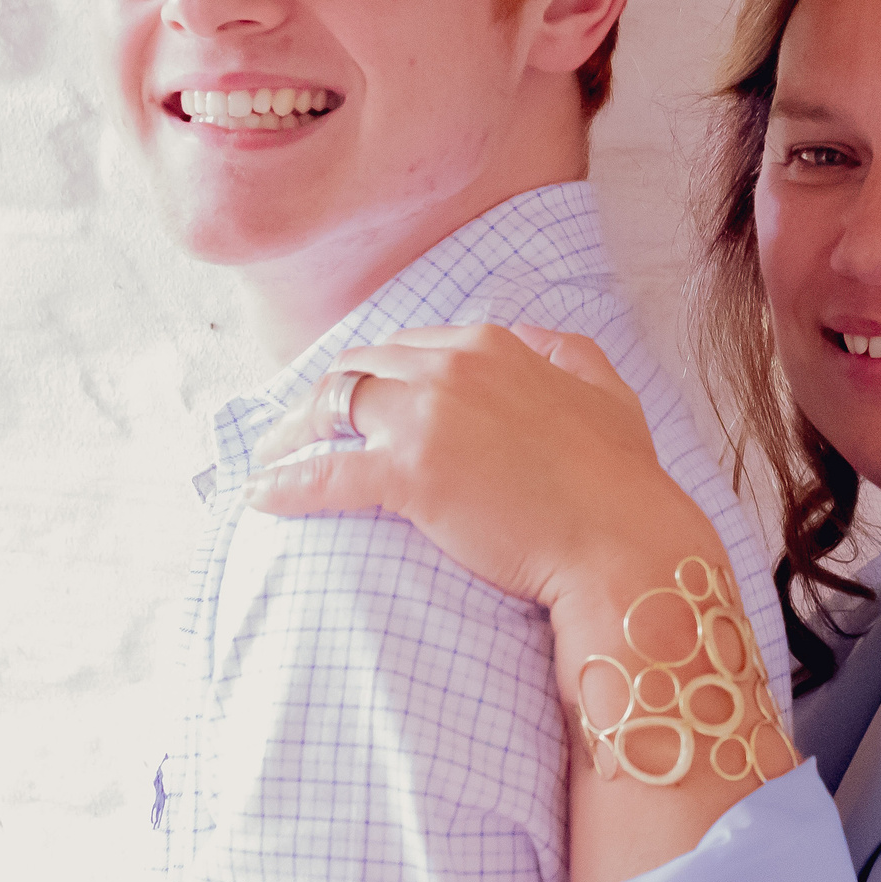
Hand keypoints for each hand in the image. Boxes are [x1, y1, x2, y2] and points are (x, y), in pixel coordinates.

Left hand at [243, 324, 715, 611]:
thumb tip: (539, 340)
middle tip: (303, 433)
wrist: (620, 541)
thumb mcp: (608, 393)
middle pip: (357, 370)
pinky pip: (323, 473)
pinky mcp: (408, 474)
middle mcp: (451, 367)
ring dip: (292, 434)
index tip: (356, 405)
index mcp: (490, 344)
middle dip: (324, 399)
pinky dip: (284, 483)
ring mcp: (426, 417)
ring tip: (270, 461)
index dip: (374, 377)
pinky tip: (260, 498)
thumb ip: (569, 354)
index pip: (406, 348)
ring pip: (330, 409)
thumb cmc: (620, 478)